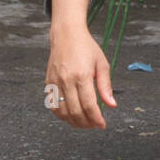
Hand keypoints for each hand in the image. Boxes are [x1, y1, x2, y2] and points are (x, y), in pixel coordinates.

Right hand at [46, 0, 116, 128]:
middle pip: (75, 111)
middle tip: (94, 125)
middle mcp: (66, 80)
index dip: (96, 119)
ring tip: (84, 123)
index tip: (102, 124)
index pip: (89, 105)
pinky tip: (70, 116)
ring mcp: (55, 81)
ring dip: (73, 122)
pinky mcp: (48, 82)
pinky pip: (52, 105)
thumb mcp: (102, 64)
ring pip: (62, 112)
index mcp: (82, 75)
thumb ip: (105, 86)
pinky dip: (61, 115)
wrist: (66, 34)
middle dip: (86, 123)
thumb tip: (111, 105)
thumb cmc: (86, 47)